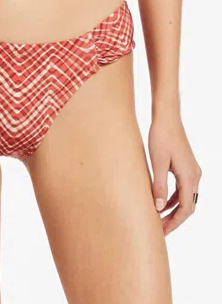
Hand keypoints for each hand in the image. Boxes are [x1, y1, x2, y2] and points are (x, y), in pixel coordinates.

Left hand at [148, 107, 201, 235]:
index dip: (174, 222)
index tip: (161, 232)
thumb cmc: (161, 137)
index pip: (185, 209)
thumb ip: (158, 185)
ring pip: (186, 197)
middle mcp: (195, 175)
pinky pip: (183, 188)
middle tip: (159, 230)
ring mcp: (192, 170)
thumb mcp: (157, 162)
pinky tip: (162, 202)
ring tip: (159, 219)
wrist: (167, 118)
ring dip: (174, 209)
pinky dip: (174, 198)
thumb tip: (158, 208)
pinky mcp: (186, 165)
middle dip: (174, 219)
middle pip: (188, 206)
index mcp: (189, 177)